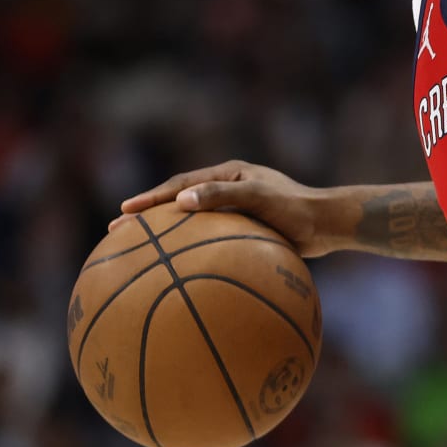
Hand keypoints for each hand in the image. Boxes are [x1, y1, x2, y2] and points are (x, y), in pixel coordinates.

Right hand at [111, 160, 340, 256]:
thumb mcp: (259, 197)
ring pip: (192, 222)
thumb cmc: (296, 209)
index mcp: (228, 174)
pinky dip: (192, 251)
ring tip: (139, 252)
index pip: (180, 185)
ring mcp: (235, 210)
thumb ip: (221, 196)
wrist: (328, 225)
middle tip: (118, 231)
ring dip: (166, 235)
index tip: (125, 211)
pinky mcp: (244, 229)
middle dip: (148, 216)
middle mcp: (228, 188)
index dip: (151, 199)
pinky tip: (180, 272)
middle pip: (179, 201)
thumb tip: (181, 201)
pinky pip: (210, 240)